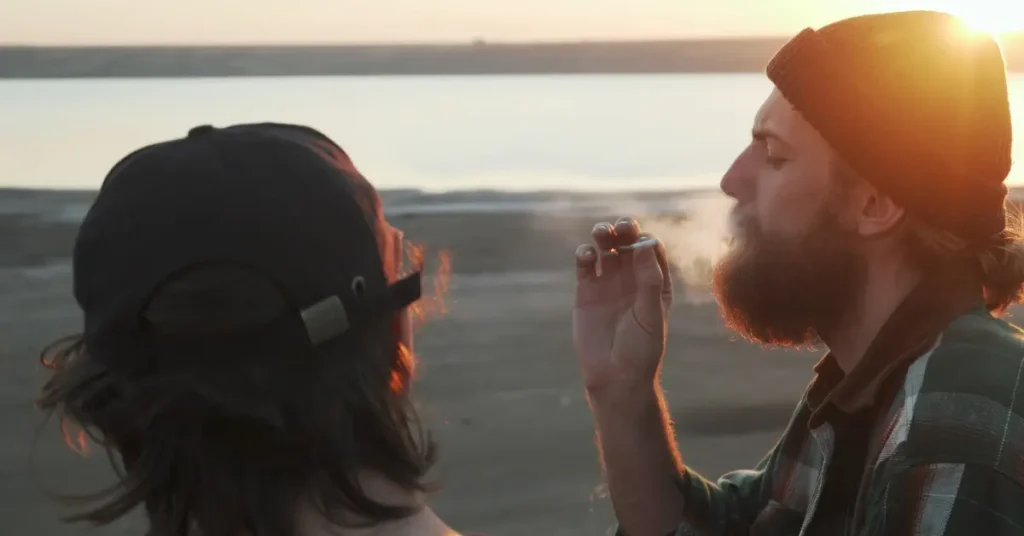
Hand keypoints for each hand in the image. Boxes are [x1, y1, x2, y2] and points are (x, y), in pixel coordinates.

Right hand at [573, 218, 672, 394]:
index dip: (646, 240)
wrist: (614, 377)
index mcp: (655, 284)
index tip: (641, 242)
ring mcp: (608, 284)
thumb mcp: (650, 313)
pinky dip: (584, 255)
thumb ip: (649, 279)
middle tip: (621, 227)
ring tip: (601, 233)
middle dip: (624, 231)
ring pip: (606, 249)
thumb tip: (645, 244)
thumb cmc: (640, 349)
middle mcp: (632, 280)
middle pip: (628, 244)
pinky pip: (585, 265)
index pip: (652, 251)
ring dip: (603, 236)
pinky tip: (586, 256)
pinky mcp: (586, 292)